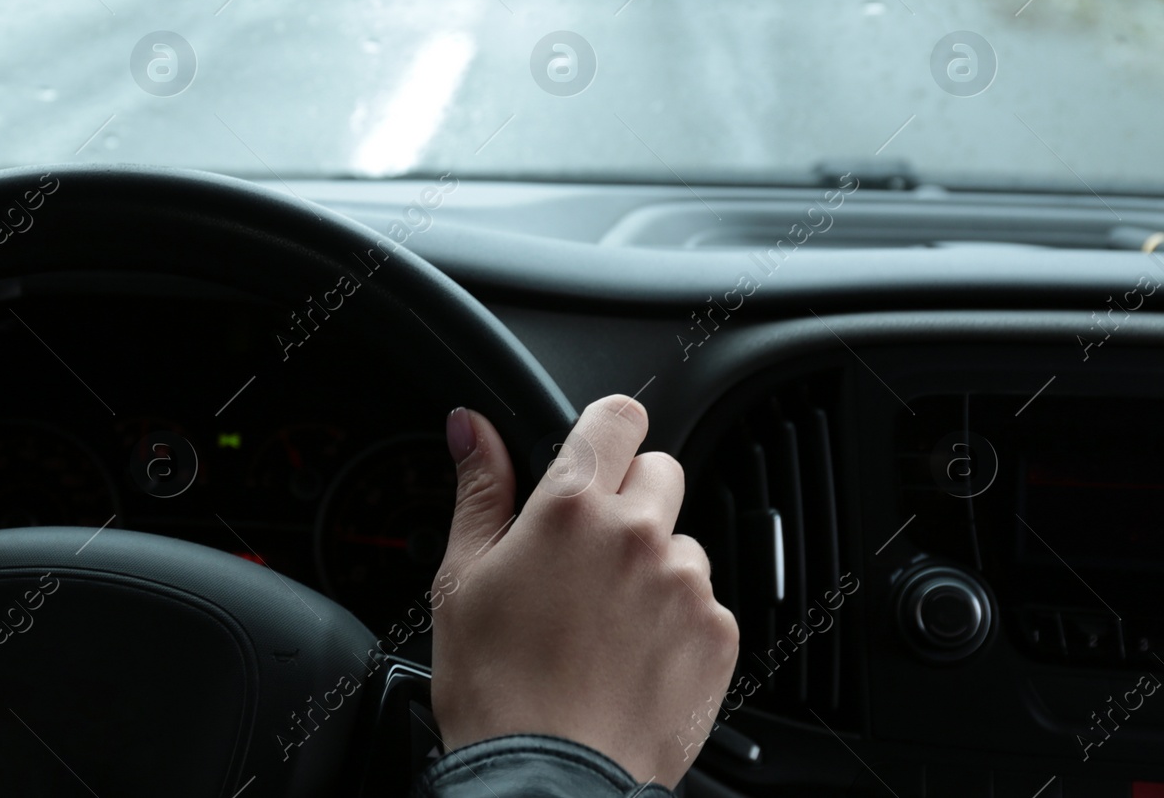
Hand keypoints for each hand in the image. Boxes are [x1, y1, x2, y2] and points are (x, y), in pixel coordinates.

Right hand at [431, 397, 738, 786]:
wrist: (549, 779)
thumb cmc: (495, 688)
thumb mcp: (461, 578)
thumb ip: (479, 490)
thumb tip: (472, 427)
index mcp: (570, 508)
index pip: (618, 417)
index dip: (606, 432)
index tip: (595, 458)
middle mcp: (636, 534)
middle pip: (660, 472)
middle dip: (630, 499)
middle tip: (588, 556)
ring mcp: (684, 584)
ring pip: (682, 542)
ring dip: (653, 565)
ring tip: (606, 622)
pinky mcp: (717, 633)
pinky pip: (705, 601)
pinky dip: (676, 620)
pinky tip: (632, 656)